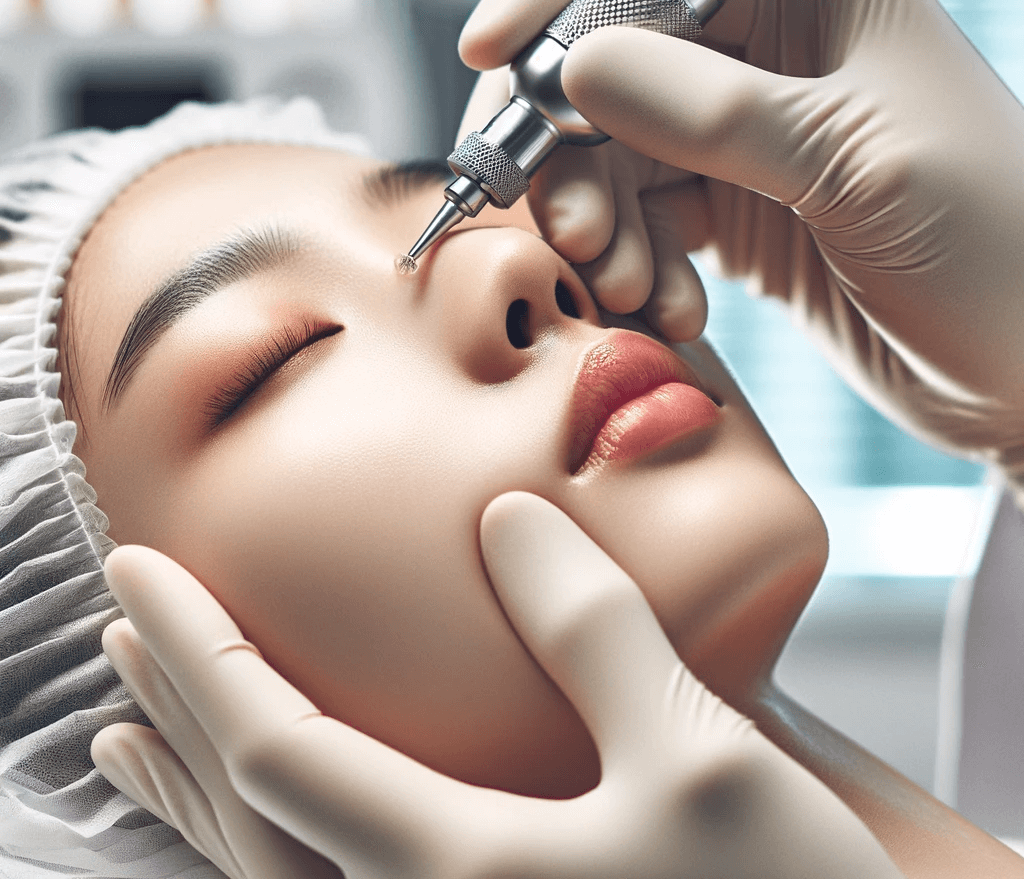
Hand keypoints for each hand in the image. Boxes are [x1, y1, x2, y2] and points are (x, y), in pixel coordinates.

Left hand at [94, 493, 901, 878]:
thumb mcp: (700, 753)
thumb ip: (590, 626)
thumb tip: (505, 516)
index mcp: (465, 872)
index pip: (275, 745)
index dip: (198, 648)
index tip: (136, 566)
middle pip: (248, 816)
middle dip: (173, 709)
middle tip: (118, 622)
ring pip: (269, 874)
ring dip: (193, 789)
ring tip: (124, 735)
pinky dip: (258, 845)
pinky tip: (252, 819)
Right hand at [460, 0, 1023, 477]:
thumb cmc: (994, 241)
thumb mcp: (849, 160)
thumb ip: (705, 109)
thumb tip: (572, 65)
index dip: (555, 3)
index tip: (489, 56)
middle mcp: (766, 52)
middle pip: (607, 75)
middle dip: (572, 154)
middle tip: (574, 232)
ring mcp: (746, 137)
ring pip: (616, 161)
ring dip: (606, 229)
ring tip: (632, 288)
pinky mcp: (738, 213)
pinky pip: (647, 225)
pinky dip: (641, 269)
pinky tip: (676, 311)